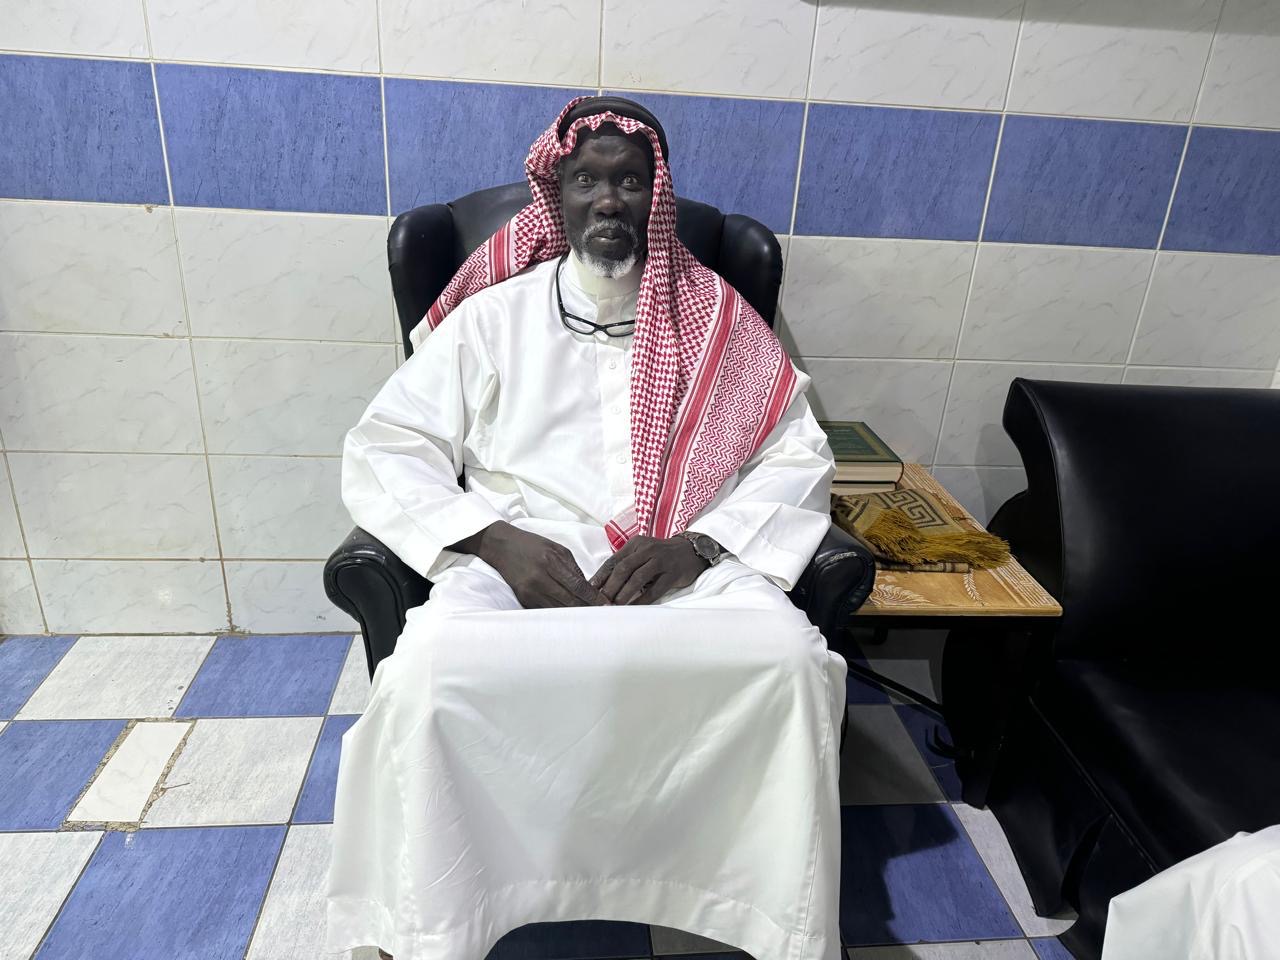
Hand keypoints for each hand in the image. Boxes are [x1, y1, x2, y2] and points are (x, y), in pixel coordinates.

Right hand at [451, 521, 608, 608]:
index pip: (578, 586)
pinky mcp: (523, 599)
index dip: (594, 599)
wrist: (502, 547)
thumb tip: (589, 588)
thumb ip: (574, 568)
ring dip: (576, 617)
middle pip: (570, 601)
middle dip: (588, 610)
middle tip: (605, 617)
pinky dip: (560, 615)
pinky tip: (571, 619)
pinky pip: (546, 611)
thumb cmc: (533, 545)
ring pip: (558, 610)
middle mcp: (540, 579)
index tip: (608, 606)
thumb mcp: (557, 549)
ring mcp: (530, 591)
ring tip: (592, 621)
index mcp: (551, 563)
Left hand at [588, 534, 706, 605]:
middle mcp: (648, 550)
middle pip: (624, 568)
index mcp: (637, 544)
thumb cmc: (661, 555)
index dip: (601, 575)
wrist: (691, 551)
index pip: (614, 560)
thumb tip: (604, 582)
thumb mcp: (643, 552)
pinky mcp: (673, 574)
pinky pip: (655, 589)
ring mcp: (661, 561)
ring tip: (615, 605)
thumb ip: (627, 562)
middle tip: (600, 600)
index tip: (590, 588)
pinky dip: (643, 599)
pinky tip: (634, 607)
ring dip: (624, 593)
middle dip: (610, 586)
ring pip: (638, 578)